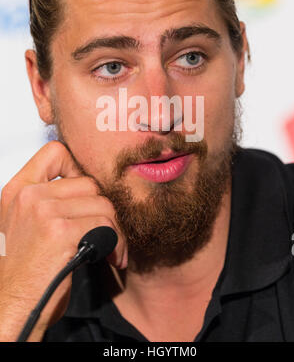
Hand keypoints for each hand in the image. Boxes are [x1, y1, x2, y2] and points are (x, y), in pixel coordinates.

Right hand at [0, 141, 126, 340]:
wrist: (14, 305)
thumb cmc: (27, 269)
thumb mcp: (28, 223)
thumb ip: (49, 198)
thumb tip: (91, 186)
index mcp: (18, 189)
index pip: (56, 151)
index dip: (79, 167)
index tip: (86, 196)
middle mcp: (28, 195)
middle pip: (89, 183)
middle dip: (104, 209)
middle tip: (106, 231)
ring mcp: (42, 211)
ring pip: (102, 204)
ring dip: (114, 229)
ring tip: (109, 248)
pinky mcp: (60, 231)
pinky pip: (105, 225)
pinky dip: (116, 243)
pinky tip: (110, 257)